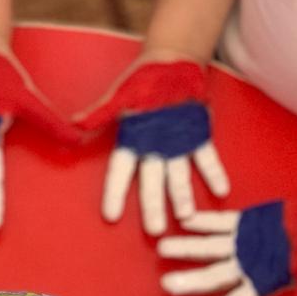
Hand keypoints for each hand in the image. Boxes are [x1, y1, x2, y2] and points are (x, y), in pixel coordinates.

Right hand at [76, 59, 228, 234]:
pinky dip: (214, 174)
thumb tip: (74, 122)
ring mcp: (177, 148)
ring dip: (182, 197)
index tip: (111, 216)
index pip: (120, 172)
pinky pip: (206, 159)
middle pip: (151, 184)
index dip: (115, 194)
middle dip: (153, 207)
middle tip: (155, 231)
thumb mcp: (118, 95)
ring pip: (178, 177)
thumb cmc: (141, 80)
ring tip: (187, 217)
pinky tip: (222, 190)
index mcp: (132, 143)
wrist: (172, 64)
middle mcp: (154, 152)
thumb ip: (99, 112)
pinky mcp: (197, 139)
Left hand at [159, 196, 296, 295]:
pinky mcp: (242, 224)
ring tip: (163, 247)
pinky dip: (202, 222)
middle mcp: (244, 269)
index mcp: (260, 285)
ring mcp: (240, 246)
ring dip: (187, 248)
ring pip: (208, 249)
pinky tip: (183, 220)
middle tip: (165, 285)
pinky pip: (217, 224)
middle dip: (190, 281)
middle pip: (213, 277)